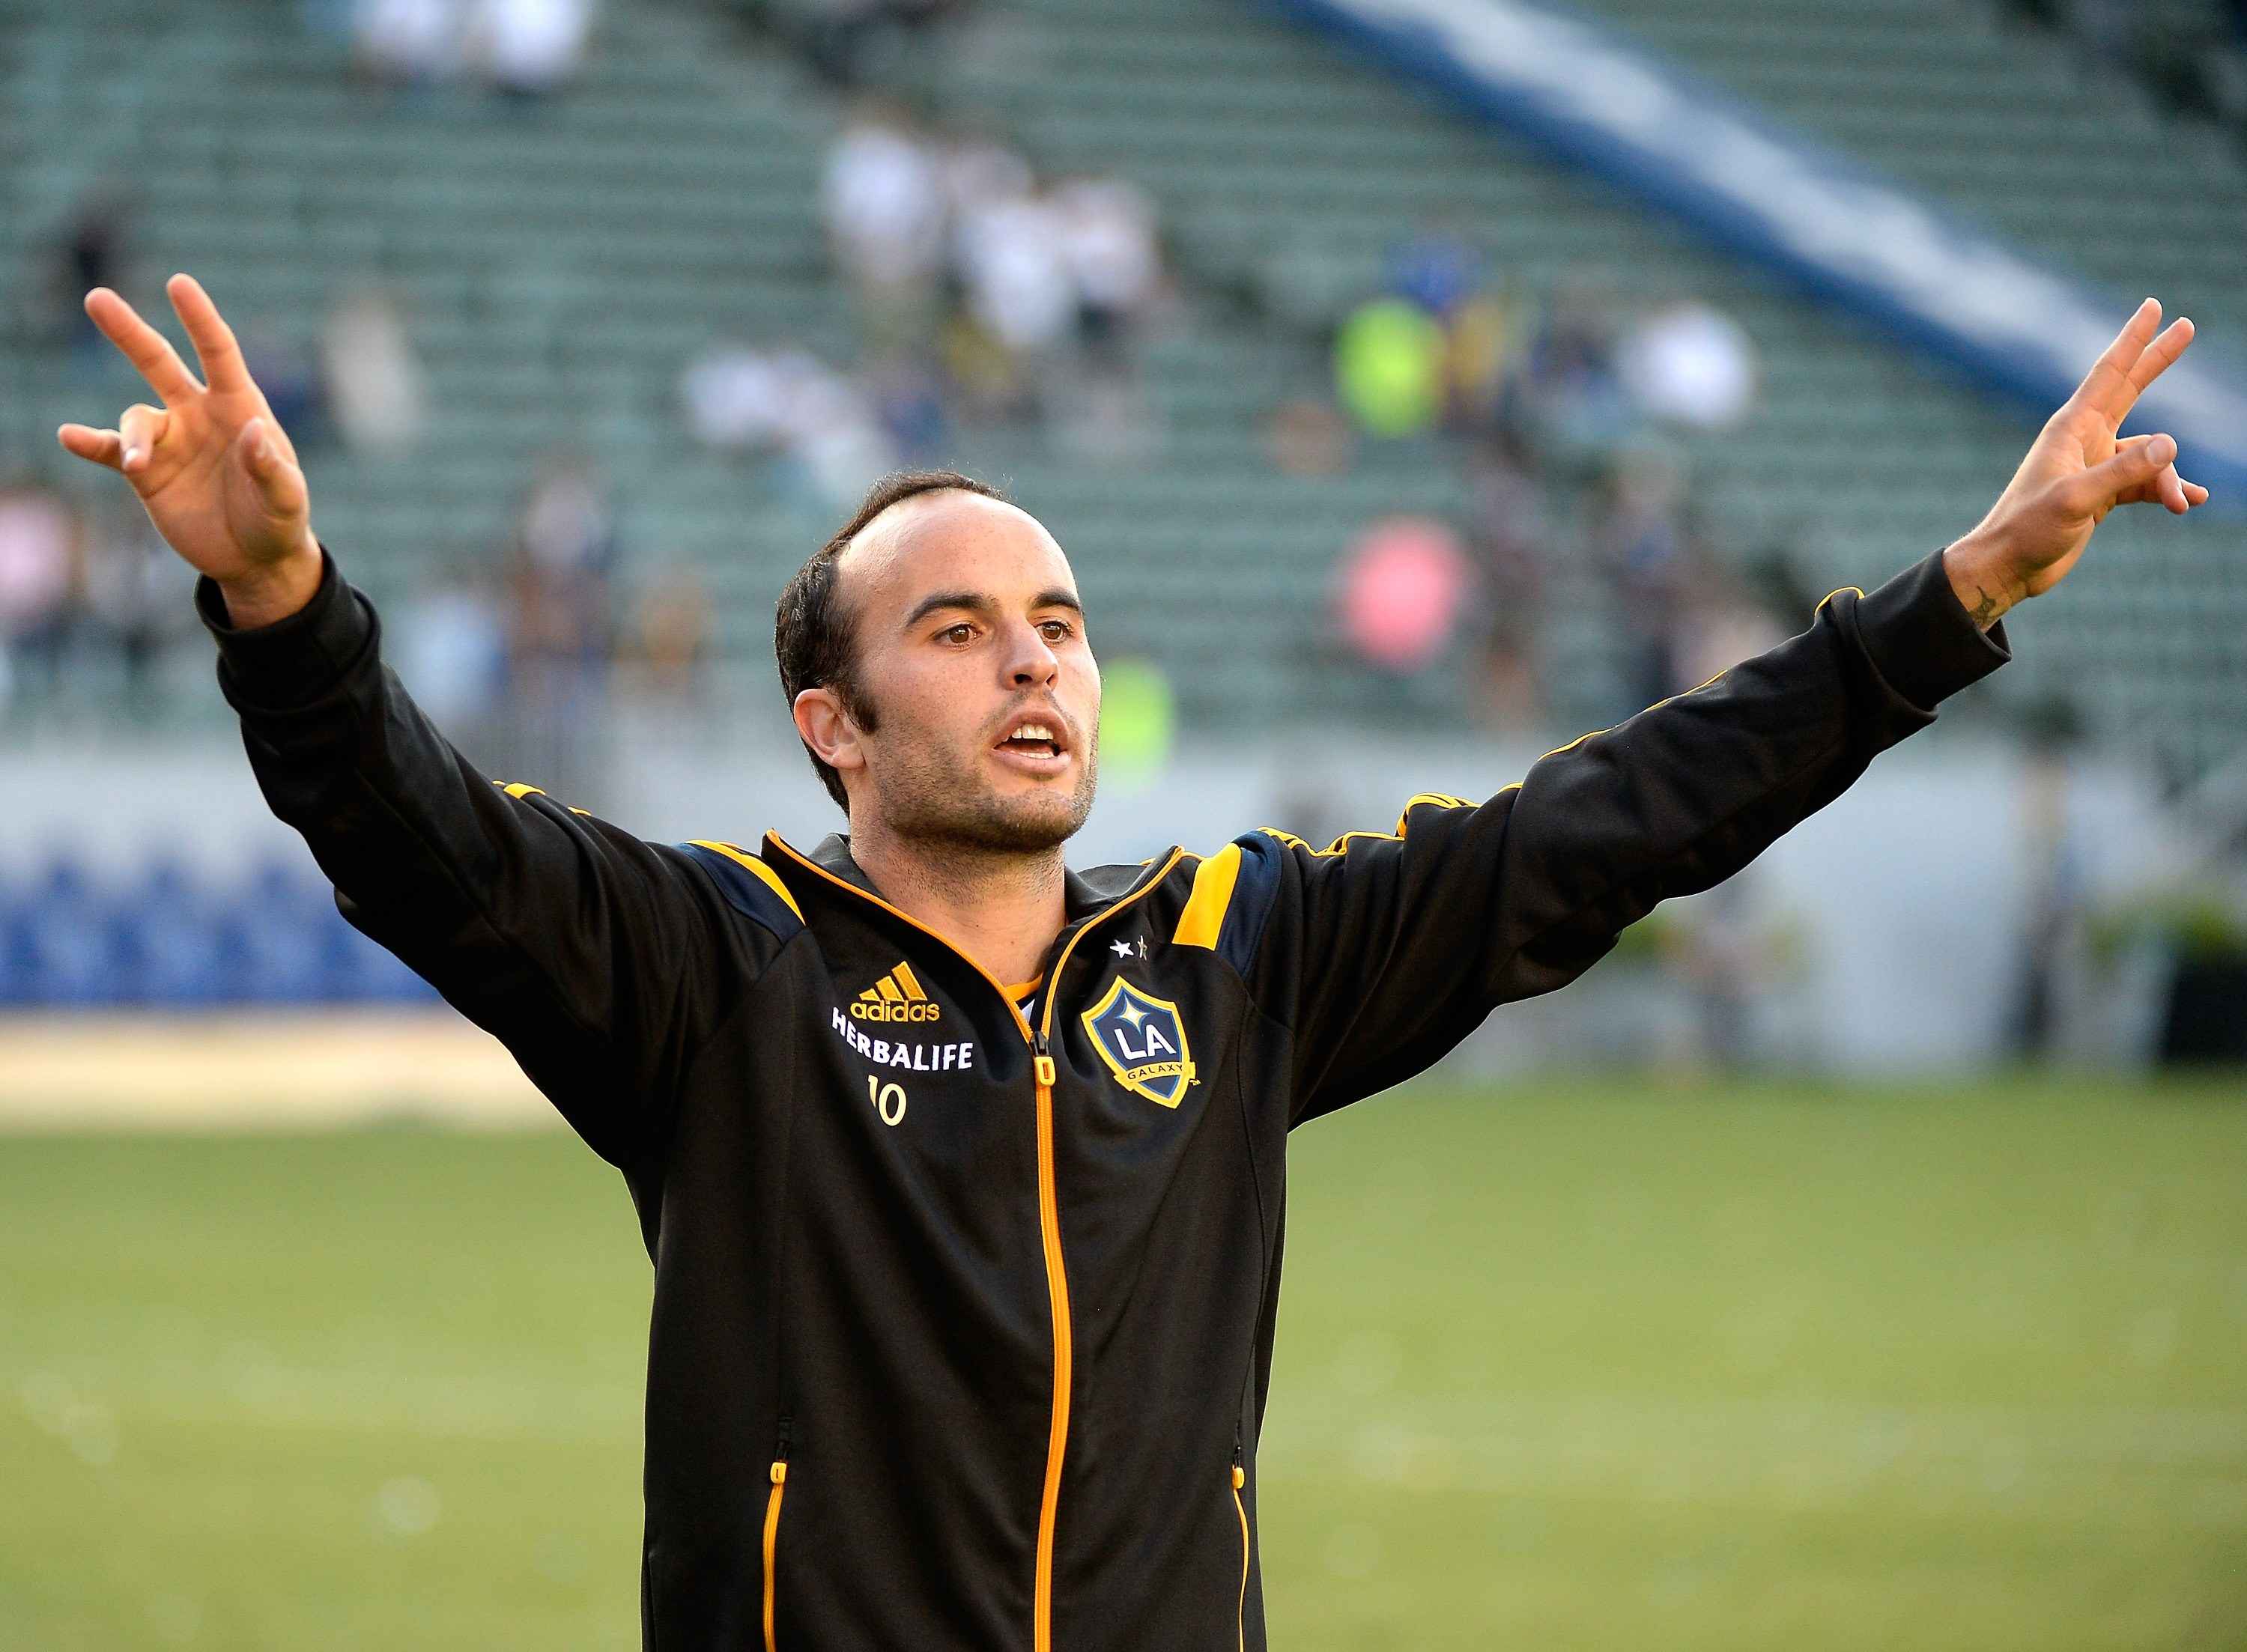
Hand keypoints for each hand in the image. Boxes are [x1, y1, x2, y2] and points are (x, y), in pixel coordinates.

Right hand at [57, 274, 321, 626]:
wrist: (254, 558)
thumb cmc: (278, 519)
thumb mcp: (285, 499)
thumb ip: (272, 467)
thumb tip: (254, 431)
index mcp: (239, 408)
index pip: (218, 353)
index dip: (199, 319)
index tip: (178, 283)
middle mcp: (198, 415)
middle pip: (158, 362)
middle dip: (129, 332)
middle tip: (97, 298)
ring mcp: (169, 441)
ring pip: (136, 418)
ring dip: (133, 438)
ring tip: (138, 464)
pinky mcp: (146, 473)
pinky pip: (111, 450)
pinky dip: (90, 443)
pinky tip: (70, 437)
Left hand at [1944, 297, 2208, 629]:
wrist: (2008, 567)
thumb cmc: (2028, 529)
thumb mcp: (2077, 500)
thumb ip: (2124, 472)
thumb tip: (2170, 444)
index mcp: (2071, 429)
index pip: (2109, 373)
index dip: (2133, 339)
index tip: (2153, 307)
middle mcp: (2084, 439)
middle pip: (2130, 389)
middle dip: (2158, 360)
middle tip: (2188, 326)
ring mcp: (2094, 465)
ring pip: (2149, 454)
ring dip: (2168, 477)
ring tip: (2181, 503)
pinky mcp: (2101, 492)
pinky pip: (2145, 482)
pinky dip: (2166, 490)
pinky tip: (2187, 502)